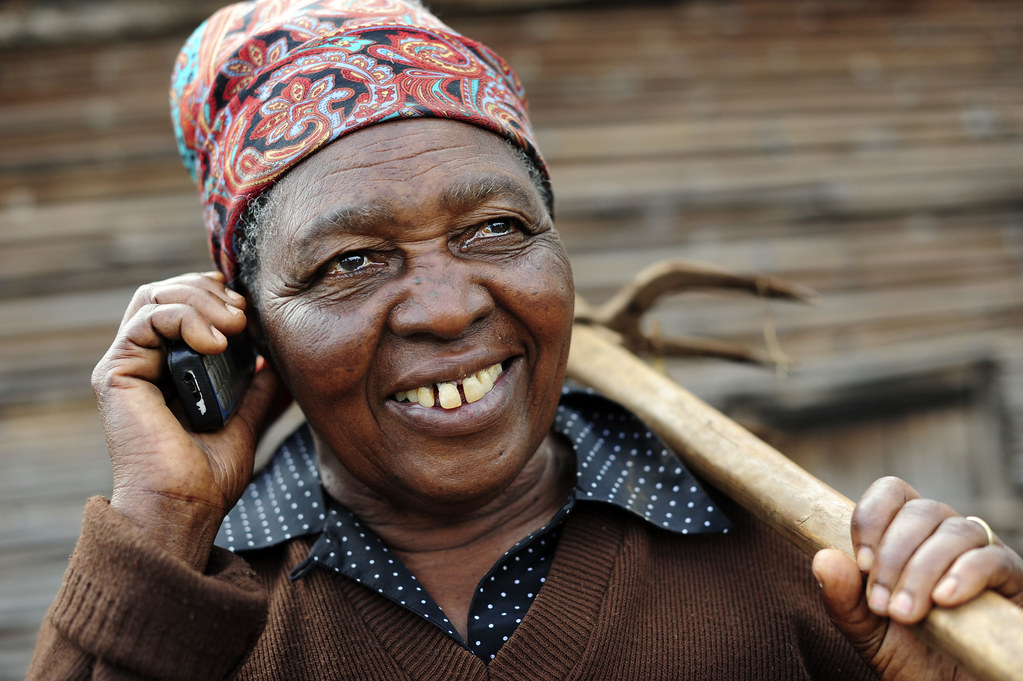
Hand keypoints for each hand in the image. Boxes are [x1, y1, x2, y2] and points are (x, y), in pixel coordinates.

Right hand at [92, 271, 280, 570]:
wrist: (185, 508)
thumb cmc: (209, 477)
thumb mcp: (244, 421)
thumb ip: (254, 390)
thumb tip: (273, 364)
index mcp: (168, 369)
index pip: (183, 304)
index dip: (216, 295)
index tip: (251, 311)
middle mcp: (143, 362)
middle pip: (166, 291)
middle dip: (209, 290)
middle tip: (243, 315)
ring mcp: (127, 366)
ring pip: (154, 297)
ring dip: (200, 300)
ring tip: (235, 325)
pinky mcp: (116, 373)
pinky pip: (146, 319)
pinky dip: (184, 318)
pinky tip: (217, 343)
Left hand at [812, 476, 1022, 679]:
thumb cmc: (910, 655)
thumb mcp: (866, 629)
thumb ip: (842, 597)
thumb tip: (822, 558)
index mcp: (906, 535)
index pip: (891, 493)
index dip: (872, 517)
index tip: (861, 562)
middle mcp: (944, 536)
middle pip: (920, 511)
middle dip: (893, 557)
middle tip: (881, 604)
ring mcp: (980, 554)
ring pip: (954, 532)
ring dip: (922, 571)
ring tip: (905, 613)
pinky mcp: (1012, 580)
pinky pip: (993, 559)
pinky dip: (965, 575)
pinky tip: (944, 600)